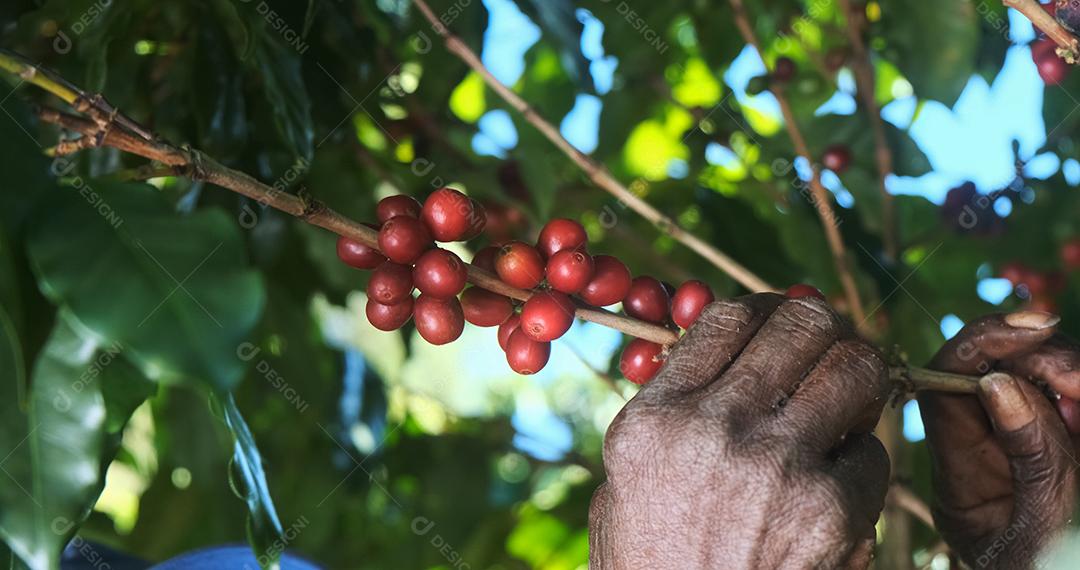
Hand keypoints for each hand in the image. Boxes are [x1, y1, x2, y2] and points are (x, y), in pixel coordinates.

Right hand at [589, 294, 890, 568]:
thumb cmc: (650, 566)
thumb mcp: (625, 481)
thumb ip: (672, 411)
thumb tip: (728, 352)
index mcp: (655, 417)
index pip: (726, 317)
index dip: (765, 307)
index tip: (781, 317)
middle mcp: (715, 428)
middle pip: (801, 324)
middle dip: (824, 327)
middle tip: (828, 346)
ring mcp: (778, 467)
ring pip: (856, 368)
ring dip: (861, 375)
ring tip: (852, 394)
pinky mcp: (833, 511)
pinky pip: (876, 453)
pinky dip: (867, 460)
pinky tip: (842, 479)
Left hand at [919, 312, 1079, 568]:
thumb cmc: (1058, 569)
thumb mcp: (1047, 529)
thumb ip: (1033, 458)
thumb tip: (998, 382)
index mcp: (960, 484)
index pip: (942, 392)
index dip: (980, 348)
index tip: (1031, 332)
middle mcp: (981, 460)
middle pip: (987, 373)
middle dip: (1036, 358)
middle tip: (1079, 382)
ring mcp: (1019, 449)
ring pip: (1030, 379)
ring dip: (1064, 373)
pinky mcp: (1058, 442)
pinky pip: (1060, 402)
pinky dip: (1077, 394)